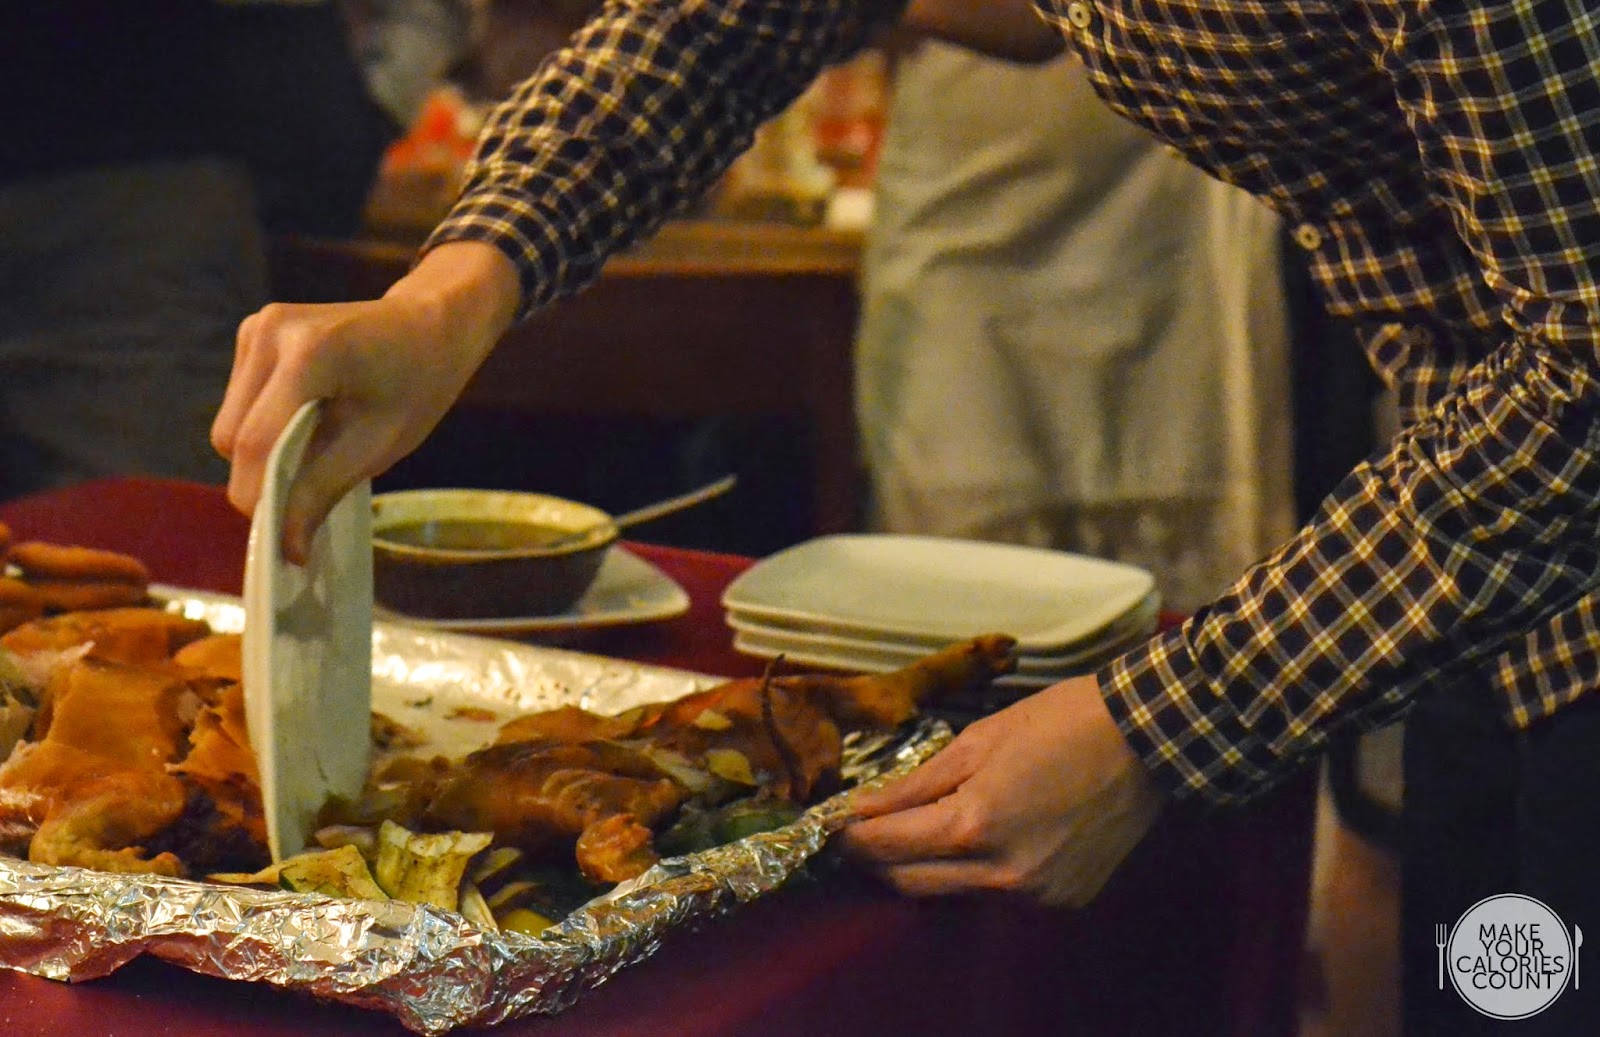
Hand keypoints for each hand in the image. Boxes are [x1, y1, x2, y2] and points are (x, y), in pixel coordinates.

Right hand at [211, 242, 519, 560]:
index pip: (257, 442)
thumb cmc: (417, 385)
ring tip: (318, 447)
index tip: (281, 539)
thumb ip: (323, 492)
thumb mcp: (379, 445)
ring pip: (229, 424)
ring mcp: (257, 327)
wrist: (429, 326)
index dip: (261, 498)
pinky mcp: (252, 332)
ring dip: (262, 452)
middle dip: (262, 476)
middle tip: (310, 492)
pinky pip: (240, 404)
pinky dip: (265, 425)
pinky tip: (310, 418)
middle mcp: (270, 331)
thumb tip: (287, 551)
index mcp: (309, 353)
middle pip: (232, 437)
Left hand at [836, 674, 1163, 906]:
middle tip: (867, 831)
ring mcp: (1036, 895)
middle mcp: (1001, 874)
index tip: (833, 825)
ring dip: (928, 866)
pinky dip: (979, 871)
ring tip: (923, 828)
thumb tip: (862, 808)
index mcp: (973, 825)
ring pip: (953, 892)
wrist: (1146, 738)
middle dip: (879, 858)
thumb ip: (914, 783)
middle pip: (910, 883)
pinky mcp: (1064, 901)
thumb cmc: (1058, 723)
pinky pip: (999, 894)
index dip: (850, 837)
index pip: (885, 846)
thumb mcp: (976, 740)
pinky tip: (987, 837)